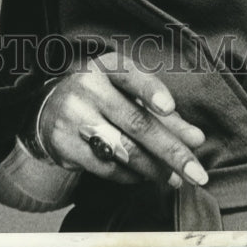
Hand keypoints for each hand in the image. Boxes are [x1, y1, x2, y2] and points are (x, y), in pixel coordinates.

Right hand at [36, 52, 207, 188]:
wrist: (49, 110)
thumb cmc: (101, 98)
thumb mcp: (126, 93)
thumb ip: (161, 113)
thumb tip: (195, 139)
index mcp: (106, 67)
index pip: (130, 75)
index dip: (150, 91)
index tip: (169, 108)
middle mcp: (87, 87)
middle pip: (136, 122)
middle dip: (171, 150)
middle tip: (197, 172)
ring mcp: (73, 116)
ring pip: (124, 150)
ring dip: (156, 170)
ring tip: (175, 179)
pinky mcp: (65, 144)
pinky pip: (107, 167)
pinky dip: (132, 176)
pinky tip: (144, 177)